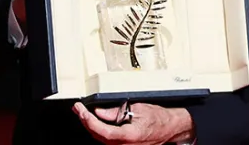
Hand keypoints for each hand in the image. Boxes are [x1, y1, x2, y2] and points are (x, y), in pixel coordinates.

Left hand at [72, 101, 194, 144]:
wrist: (170, 127)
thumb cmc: (158, 118)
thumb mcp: (137, 108)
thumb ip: (116, 112)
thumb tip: (99, 112)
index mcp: (130, 136)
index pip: (103, 132)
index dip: (89, 121)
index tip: (81, 110)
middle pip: (99, 137)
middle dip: (85, 122)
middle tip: (78, 109)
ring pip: (102, 140)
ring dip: (90, 126)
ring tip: (82, 113)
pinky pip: (107, 141)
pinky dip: (98, 130)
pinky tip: (93, 121)